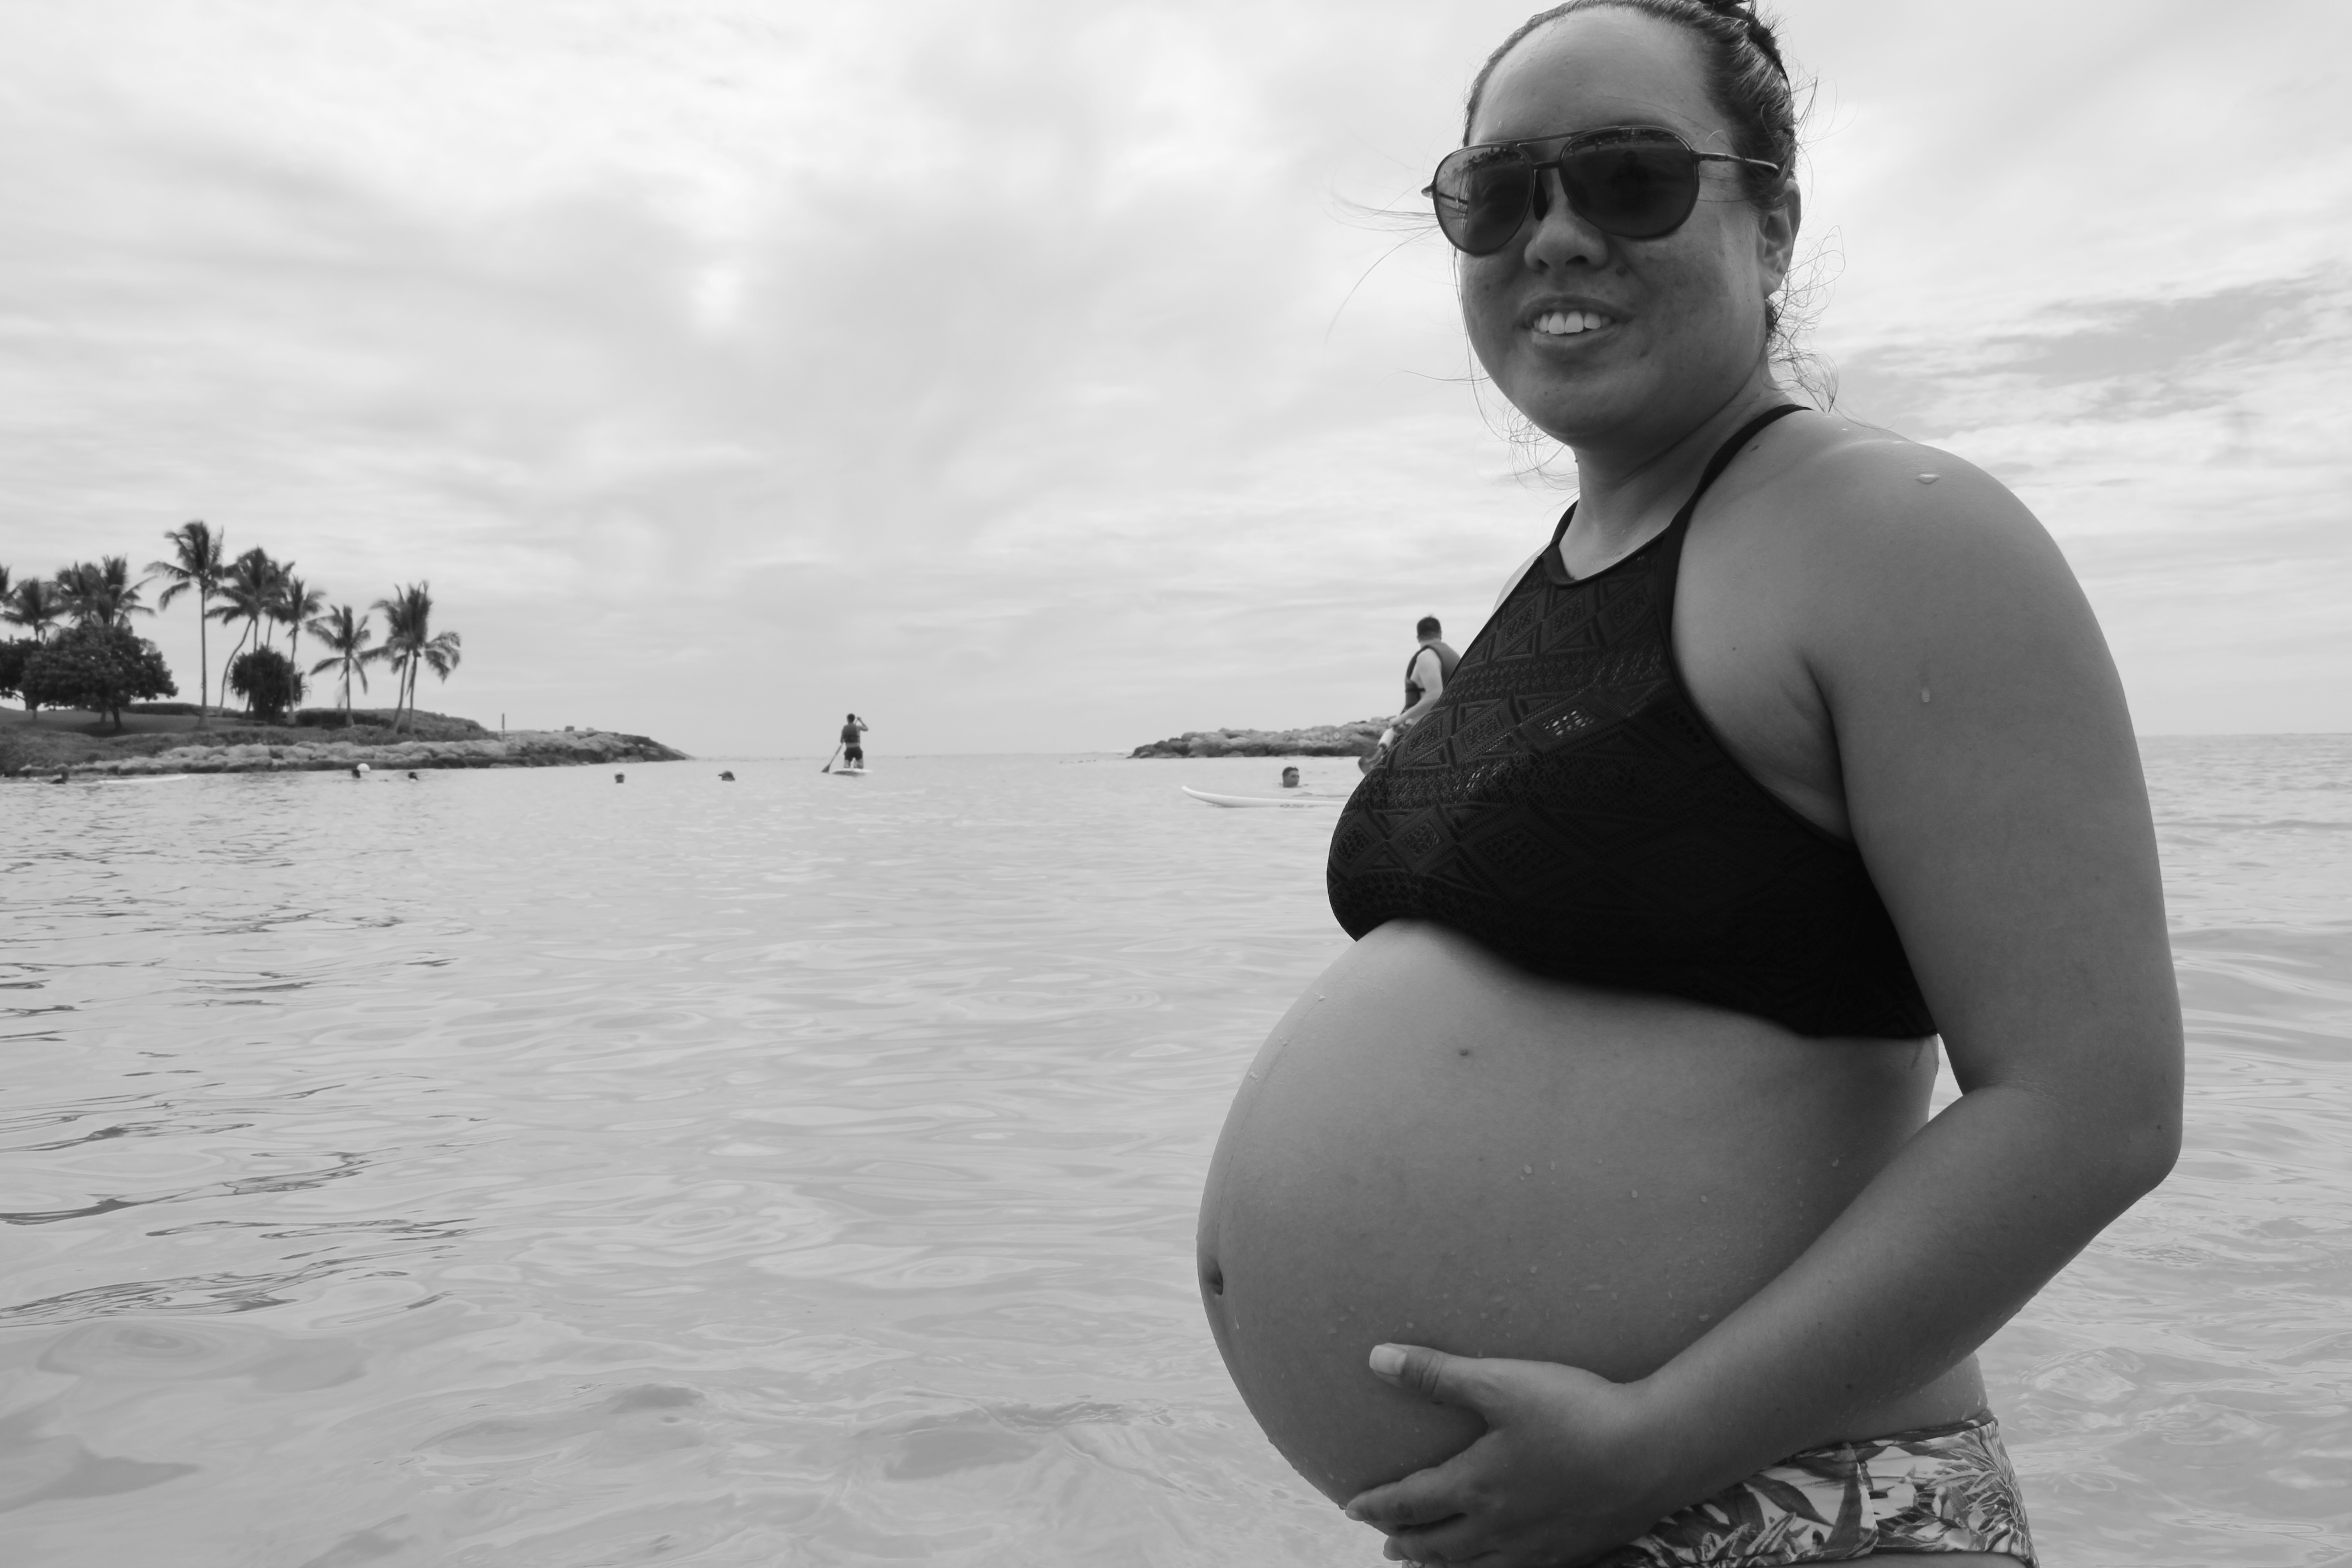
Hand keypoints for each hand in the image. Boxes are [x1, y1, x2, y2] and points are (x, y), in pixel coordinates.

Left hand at [1343, 1344, 1682, 1567]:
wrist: (1652, 1453)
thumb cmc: (1574, 1413)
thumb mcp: (1499, 1383)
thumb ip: (1436, 1374)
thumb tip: (1377, 1359)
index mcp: (1476, 1487)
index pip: (1410, 1504)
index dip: (1376, 1506)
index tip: (1352, 1508)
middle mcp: (1499, 1528)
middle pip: (1438, 1547)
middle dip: (1407, 1544)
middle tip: (1387, 1544)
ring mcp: (1538, 1547)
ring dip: (1445, 1566)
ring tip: (1430, 1563)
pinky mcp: (1574, 1552)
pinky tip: (1499, 1566)